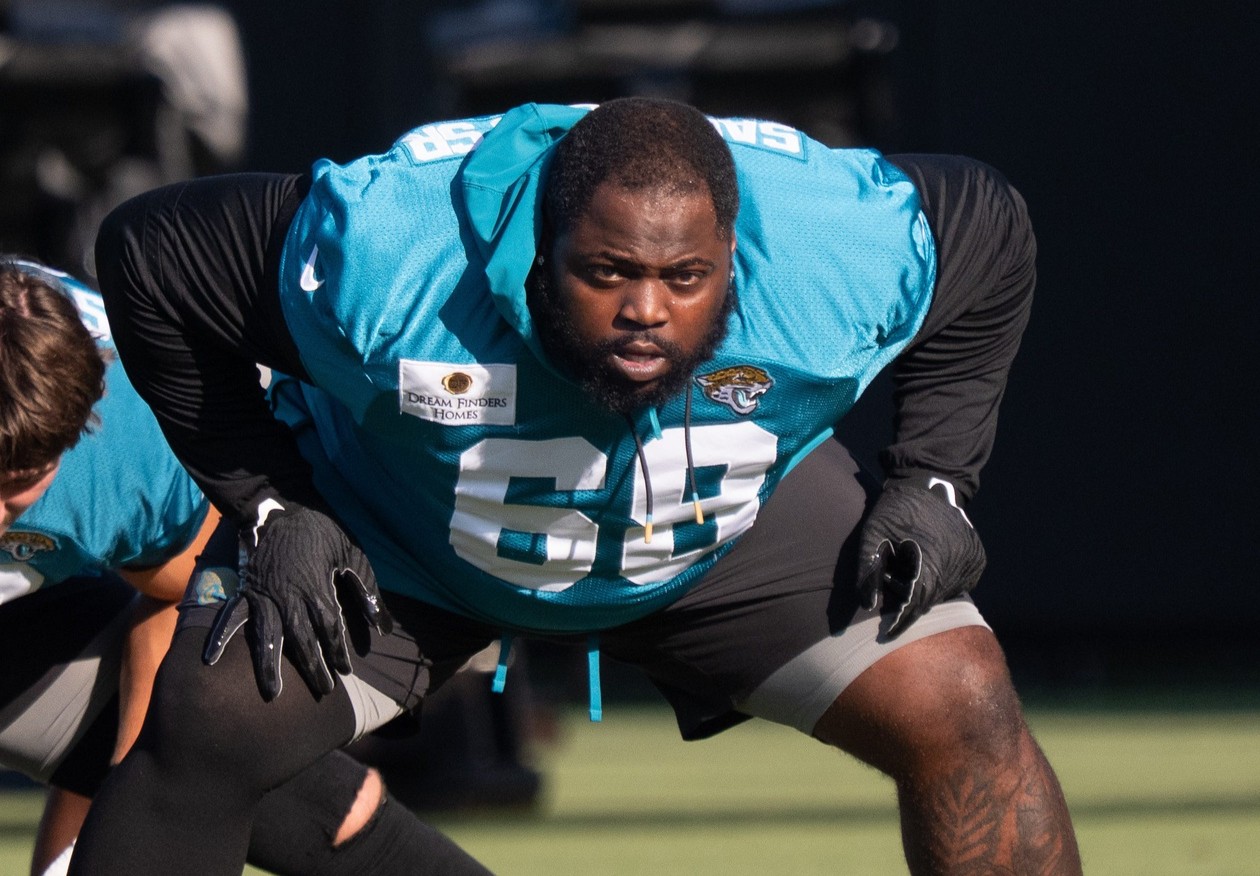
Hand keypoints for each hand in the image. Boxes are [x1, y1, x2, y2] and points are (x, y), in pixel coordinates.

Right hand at [203, 498, 393, 700]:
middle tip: (323, 691)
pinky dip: (219, 637)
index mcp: (317, 591)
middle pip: (303, 642)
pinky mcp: (247, 591)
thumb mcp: (353, 555)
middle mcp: (289, 600)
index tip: (345, 671)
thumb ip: (367, 591)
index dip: (338, 653)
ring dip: (270, 667)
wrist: (281, 508)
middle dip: (314, 669)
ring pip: (268, 638)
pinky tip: (210, 659)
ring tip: (273, 693)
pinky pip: (230, 617)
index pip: (330, 631)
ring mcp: (265, 597)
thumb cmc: (322, 531)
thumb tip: (385, 627)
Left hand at [856, 476, 985, 637]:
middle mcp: (957, 564)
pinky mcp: (978, 558)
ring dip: (926, 590)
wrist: (930, 481)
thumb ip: (868, 571)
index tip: (886, 633)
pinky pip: (959, 581)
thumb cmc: (894, 510)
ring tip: (910, 569)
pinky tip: (928, 564)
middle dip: (910, 602)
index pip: (916, 603)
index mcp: (930, 560)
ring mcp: (971, 560)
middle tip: (894, 588)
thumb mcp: (872, 534)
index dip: (901, 620)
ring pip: (945, 592)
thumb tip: (869, 606)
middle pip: (931, 599)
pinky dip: (942, 580)